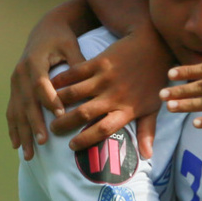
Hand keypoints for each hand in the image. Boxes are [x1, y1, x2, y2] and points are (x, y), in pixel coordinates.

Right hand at [8, 6, 85, 159]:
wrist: (45, 30)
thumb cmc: (62, 38)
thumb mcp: (71, 46)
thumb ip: (78, 64)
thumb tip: (90, 81)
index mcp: (35, 61)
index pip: (41, 84)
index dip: (49, 100)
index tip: (61, 115)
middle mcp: (20, 72)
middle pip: (26, 101)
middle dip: (34, 124)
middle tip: (43, 142)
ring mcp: (14, 82)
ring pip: (17, 111)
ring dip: (22, 133)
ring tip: (28, 154)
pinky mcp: (14, 89)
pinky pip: (11, 111)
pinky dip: (13, 129)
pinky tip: (16, 145)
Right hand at [49, 28, 171, 158]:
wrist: (155, 44)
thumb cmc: (154, 79)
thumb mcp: (154, 107)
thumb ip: (148, 131)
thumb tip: (146, 156)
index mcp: (127, 109)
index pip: (103, 130)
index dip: (86, 139)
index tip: (72, 146)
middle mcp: (114, 96)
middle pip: (84, 113)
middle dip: (64, 123)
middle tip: (52, 129)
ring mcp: (106, 78)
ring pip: (75, 93)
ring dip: (58, 102)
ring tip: (47, 109)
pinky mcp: (100, 62)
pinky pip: (75, 72)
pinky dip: (61, 79)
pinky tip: (50, 85)